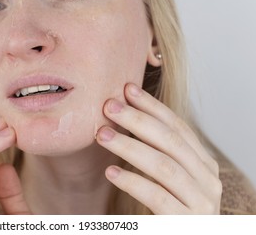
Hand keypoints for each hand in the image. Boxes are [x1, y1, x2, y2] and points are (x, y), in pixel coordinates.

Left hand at [97, 83, 221, 213]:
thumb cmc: (170, 207)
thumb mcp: (169, 175)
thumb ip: (158, 150)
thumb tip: (126, 112)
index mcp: (204, 163)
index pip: (178, 127)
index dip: (152, 106)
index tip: (126, 89)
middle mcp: (208, 180)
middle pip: (171, 141)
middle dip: (138, 120)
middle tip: (109, 106)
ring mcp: (201, 203)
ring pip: (163, 166)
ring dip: (129, 146)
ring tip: (102, 134)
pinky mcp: (187, 223)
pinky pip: (157, 197)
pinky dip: (133, 182)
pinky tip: (111, 171)